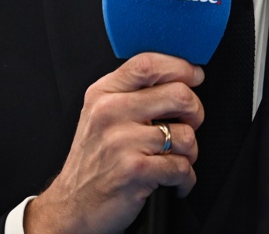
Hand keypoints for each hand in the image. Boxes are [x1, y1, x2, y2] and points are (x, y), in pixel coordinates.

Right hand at [25, 53, 204, 233]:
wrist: (72, 206)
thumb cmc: (95, 159)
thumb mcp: (101, 114)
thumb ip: (132, 91)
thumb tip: (179, 76)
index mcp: (104, 93)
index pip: (148, 63)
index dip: (180, 67)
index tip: (195, 76)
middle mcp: (111, 112)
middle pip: (179, 94)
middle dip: (195, 112)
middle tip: (189, 124)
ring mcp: (122, 141)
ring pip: (186, 134)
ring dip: (189, 152)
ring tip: (174, 158)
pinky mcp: (135, 170)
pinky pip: (181, 167)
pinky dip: (185, 178)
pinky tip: (173, 181)